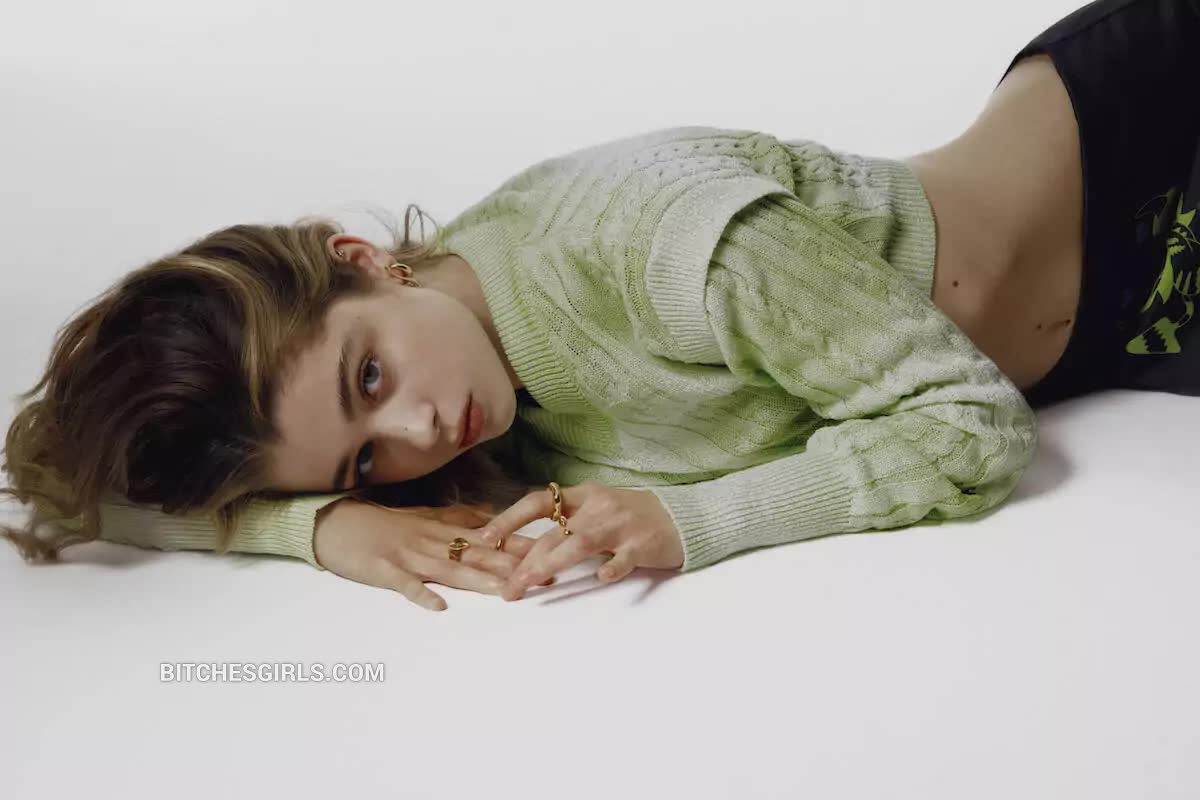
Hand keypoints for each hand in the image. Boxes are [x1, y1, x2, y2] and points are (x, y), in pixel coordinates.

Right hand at [312, 498, 546, 611]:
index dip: (520, 546)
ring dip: (479, 581)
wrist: (335, 523)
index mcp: (443, 529)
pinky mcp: (384, 571)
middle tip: (544, 576)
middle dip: (512, 566)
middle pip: (477, 554)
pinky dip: (422, 595)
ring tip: (506, 592)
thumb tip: (493, 517)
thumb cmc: (382, 523)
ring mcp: (409, 556)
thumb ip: (459, 518)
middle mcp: (432, 541)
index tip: (552, 552)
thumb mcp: (424, 517)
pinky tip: (440, 607)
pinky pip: (405, 585)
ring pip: (449, 569)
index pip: (489, 537)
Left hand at [477, 482, 684, 600]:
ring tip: (530, 584)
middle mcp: (599, 506)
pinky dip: (612, 567)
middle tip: (507, 589)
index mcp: (583, 496)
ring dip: (552, 564)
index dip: (510, 518)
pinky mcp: (644, 544)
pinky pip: (625, 557)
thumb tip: (520, 548)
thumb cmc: (630, 518)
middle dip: (527, 561)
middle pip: (556, 533)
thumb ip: (565, 524)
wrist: (682, 517)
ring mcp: (622, 525)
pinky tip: (600, 578)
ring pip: (581, 542)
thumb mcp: (596, 511)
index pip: (539, 502)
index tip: (485, 538)